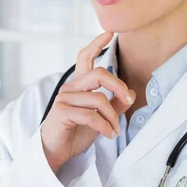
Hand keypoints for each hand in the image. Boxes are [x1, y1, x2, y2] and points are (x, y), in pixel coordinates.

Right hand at [41, 31, 135, 172]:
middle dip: (119, 87)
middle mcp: (70, 88)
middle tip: (128, 100)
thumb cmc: (75, 133)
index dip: (96, 44)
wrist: (55, 152)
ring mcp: (64, 99)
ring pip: (99, 99)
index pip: (85, 58)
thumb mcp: (101, 118)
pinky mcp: (62, 112)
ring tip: (114, 130)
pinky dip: (105, 126)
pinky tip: (109, 134)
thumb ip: (115, 105)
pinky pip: (91, 115)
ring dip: (113, 117)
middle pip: (99, 74)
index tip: (109, 33)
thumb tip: (130, 94)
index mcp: (78, 85)